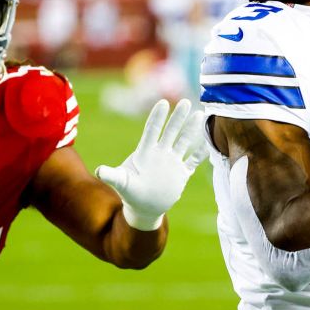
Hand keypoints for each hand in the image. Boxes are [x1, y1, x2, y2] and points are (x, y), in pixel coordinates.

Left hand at [96, 99, 208, 230]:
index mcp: (146, 152)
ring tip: (200, 114)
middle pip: (171, 131)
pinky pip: (193, 160)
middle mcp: (161, 153)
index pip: (152, 130)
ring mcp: (172, 162)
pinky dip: (201, 153)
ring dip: (192, 129)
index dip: (157, 117)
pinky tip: (209, 142)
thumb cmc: (130, 193)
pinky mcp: (182, 173)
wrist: (144, 207)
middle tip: (185, 102)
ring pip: (184, 141)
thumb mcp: (121, 183)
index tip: (162, 103)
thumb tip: (99, 170)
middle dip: (178, 117)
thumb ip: (112, 175)